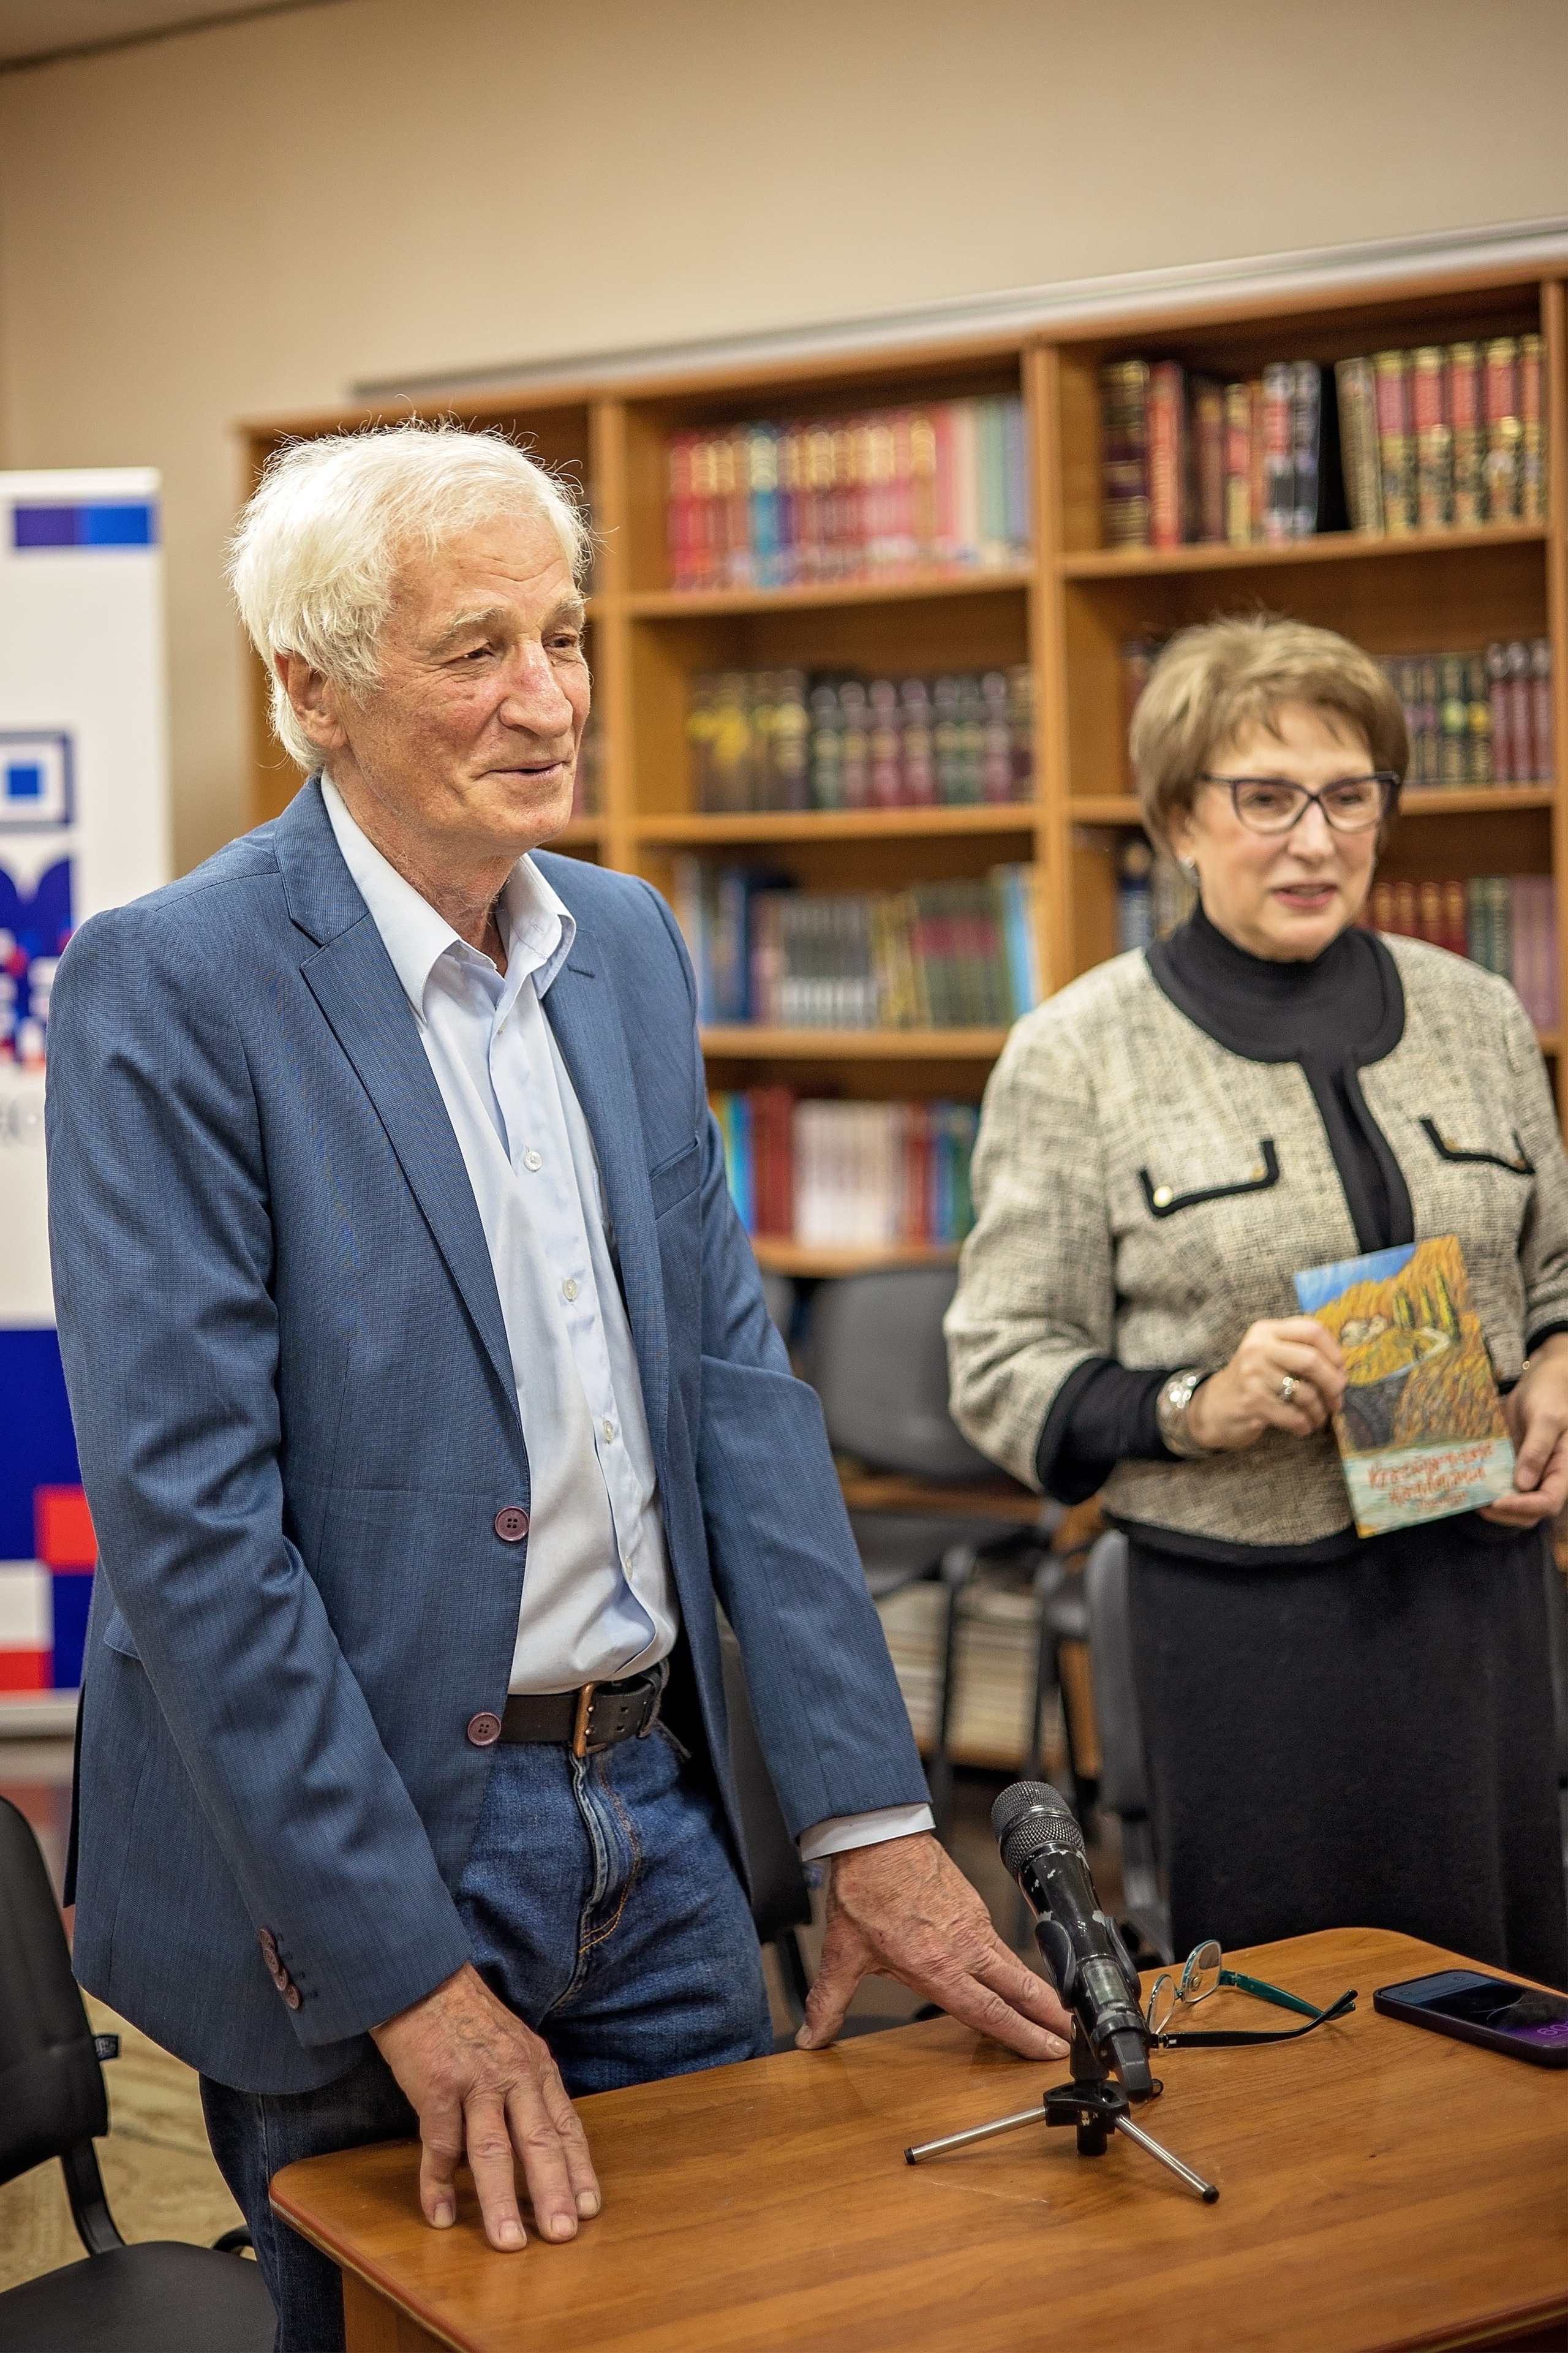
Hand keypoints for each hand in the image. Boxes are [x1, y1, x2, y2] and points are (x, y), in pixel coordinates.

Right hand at [370, 1962, 599, 2251]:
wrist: (421, 1979)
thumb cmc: (467, 2017)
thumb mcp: (511, 2044)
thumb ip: (525, 2088)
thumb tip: (535, 2141)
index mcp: (536, 2067)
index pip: (565, 2126)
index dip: (579, 2169)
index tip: (592, 2207)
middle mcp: (513, 2074)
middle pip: (539, 2142)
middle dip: (553, 2192)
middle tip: (564, 2234)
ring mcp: (475, 2081)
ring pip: (493, 2151)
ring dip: (501, 2201)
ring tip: (510, 2242)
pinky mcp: (437, 2087)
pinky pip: (440, 2145)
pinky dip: (438, 2184)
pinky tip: (440, 2216)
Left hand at [796, 1833, 1071, 2059]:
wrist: (876, 1834)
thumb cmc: (864, 1889)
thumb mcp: (841, 1952)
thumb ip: (830, 2000)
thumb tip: (811, 2037)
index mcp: (936, 1966)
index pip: (987, 2012)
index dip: (1020, 2035)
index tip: (1045, 2051)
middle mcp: (962, 1947)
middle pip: (1016, 1989)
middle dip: (1047, 2017)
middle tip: (1072, 2041)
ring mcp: (972, 1924)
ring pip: (1014, 1965)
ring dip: (1039, 1991)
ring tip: (1060, 2014)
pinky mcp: (972, 1905)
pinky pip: (1000, 1943)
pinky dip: (1017, 1964)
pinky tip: (1017, 1974)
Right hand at [1186, 1316, 1345, 1451]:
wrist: (1214, 1406)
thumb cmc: (1254, 1381)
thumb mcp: (1271, 1356)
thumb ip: (1300, 1352)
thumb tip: (1342, 1371)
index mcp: (1267, 1330)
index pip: (1312, 1330)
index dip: (1334, 1352)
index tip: (1340, 1371)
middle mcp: (1257, 1347)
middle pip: (1312, 1360)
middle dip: (1333, 1384)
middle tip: (1337, 1400)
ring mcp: (1252, 1374)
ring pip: (1305, 1393)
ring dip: (1319, 1411)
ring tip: (1318, 1417)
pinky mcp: (1251, 1401)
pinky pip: (1293, 1416)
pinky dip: (1304, 1425)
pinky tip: (1303, 1427)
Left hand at [1482, 1334, 1567, 1526]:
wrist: (1541, 1379)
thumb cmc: (1551, 1395)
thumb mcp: (1547, 1418)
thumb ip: (1537, 1450)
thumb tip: (1523, 1485)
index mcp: (1563, 1469)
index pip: (1548, 1502)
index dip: (1524, 1507)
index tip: (1497, 1501)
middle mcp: (1547, 1476)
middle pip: (1530, 1512)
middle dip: (1504, 1512)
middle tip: (1476, 1502)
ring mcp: (1529, 1472)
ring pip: (1514, 1504)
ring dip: (1493, 1505)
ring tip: (1468, 1496)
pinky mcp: (1512, 1464)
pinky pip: (1501, 1484)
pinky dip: (1487, 1487)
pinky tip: (1467, 1483)